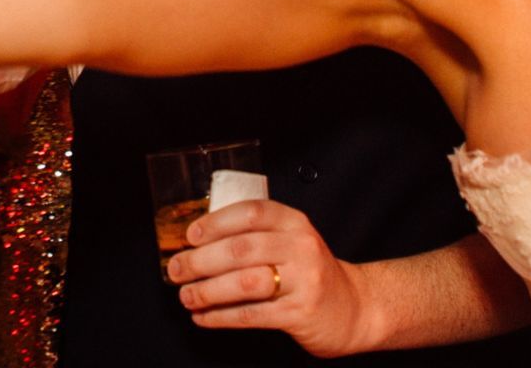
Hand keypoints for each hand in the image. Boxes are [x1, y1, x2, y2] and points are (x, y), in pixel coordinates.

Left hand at [167, 199, 371, 356]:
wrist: (354, 308)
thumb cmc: (310, 272)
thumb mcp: (291, 242)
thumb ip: (257, 237)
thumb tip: (198, 244)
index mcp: (295, 222)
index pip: (252, 212)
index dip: (216, 222)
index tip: (190, 236)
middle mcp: (301, 246)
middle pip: (242, 249)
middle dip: (201, 260)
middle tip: (177, 269)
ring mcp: (303, 281)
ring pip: (244, 282)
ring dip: (207, 290)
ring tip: (186, 296)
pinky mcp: (299, 313)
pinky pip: (251, 314)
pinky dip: (221, 316)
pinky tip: (203, 317)